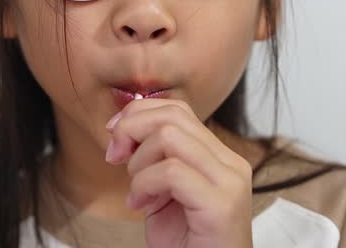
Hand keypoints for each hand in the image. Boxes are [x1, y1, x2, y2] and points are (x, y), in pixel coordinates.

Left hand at [104, 98, 253, 247]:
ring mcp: (230, 182)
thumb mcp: (164, 192)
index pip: (178, 110)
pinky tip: (141, 205)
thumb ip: (156, 159)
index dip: (139, 113)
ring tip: (138, 192)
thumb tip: (125, 124)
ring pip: (170, 137)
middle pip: (172, 116)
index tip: (114, 135)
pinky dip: (145, 185)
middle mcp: (231, 163)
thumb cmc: (186, 243)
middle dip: (132, 130)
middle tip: (115, 158)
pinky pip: (172, 172)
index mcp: (220, 157)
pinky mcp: (221, 204)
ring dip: (139, 162)